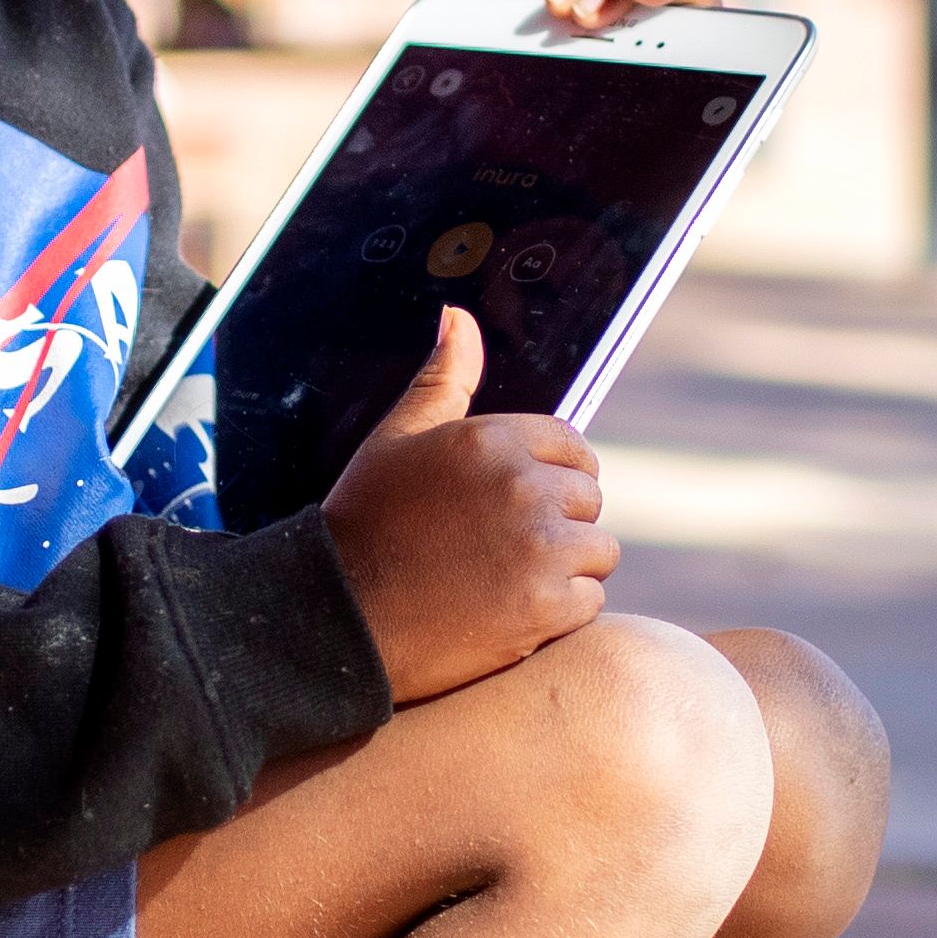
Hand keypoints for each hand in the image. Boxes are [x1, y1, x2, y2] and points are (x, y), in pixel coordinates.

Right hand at [318, 309, 615, 701]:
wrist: (338, 620)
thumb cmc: (364, 526)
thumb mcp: (396, 441)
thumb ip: (442, 380)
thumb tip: (459, 317)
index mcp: (490, 440)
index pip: (571, 446)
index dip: (552, 476)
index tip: (521, 504)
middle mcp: (522, 486)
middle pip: (589, 499)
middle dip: (558, 523)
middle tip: (504, 550)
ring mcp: (539, 548)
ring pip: (598, 550)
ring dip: (566, 569)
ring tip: (508, 582)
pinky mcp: (547, 607)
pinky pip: (589, 601)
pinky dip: (559, 614)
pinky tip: (510, 615)